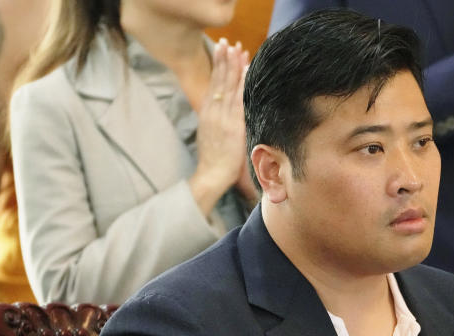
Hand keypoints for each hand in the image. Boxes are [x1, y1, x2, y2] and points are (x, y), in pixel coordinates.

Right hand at [188, 39, 250, 214]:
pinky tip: (247, 71)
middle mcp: (213, 111)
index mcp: (207, 113)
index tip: (222, 51)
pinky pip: (239, 100)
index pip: (213, 83)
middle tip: (228, 43)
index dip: (218, 66)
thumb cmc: (213, 159)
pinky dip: (243, 84)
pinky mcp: (233, 125)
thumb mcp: (209, 134)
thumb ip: (214, 121)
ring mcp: (223, 117)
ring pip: (229, 86)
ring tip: (238, 50)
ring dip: (234, 66)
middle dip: (224, 60)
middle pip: (219, 80)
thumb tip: (221, 113)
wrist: (211, 175)